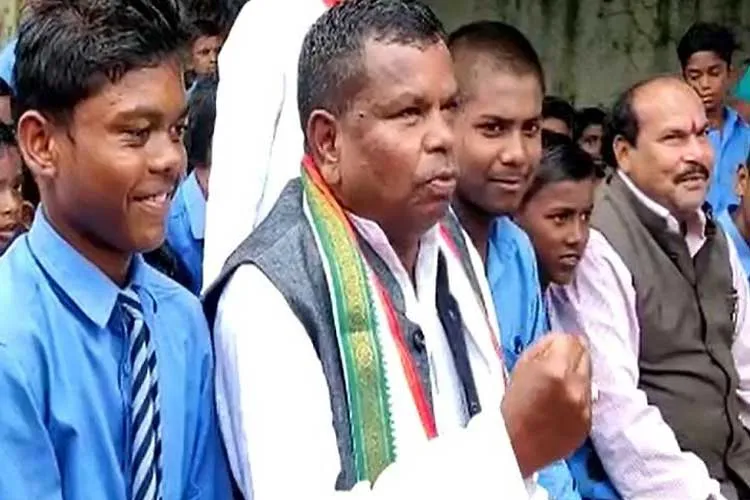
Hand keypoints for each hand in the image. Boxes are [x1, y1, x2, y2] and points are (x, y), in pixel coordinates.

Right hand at [501, 332, 591, 477]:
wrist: (514, 446)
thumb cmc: (512, 405)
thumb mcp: (521, 365)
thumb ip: (545, 347)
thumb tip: (562, 341)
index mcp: (556, 369)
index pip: (571, 340)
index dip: (559, 341)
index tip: (553, 347)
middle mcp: (576, 387)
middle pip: (586, 355)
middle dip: (572, 355)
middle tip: (556, 364)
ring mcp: (586, 407)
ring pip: (589, 377)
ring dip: (577, 377)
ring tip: (556, 388)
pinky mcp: (589, 422)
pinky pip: (589, 399)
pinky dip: (578, 398)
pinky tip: (561, 405)